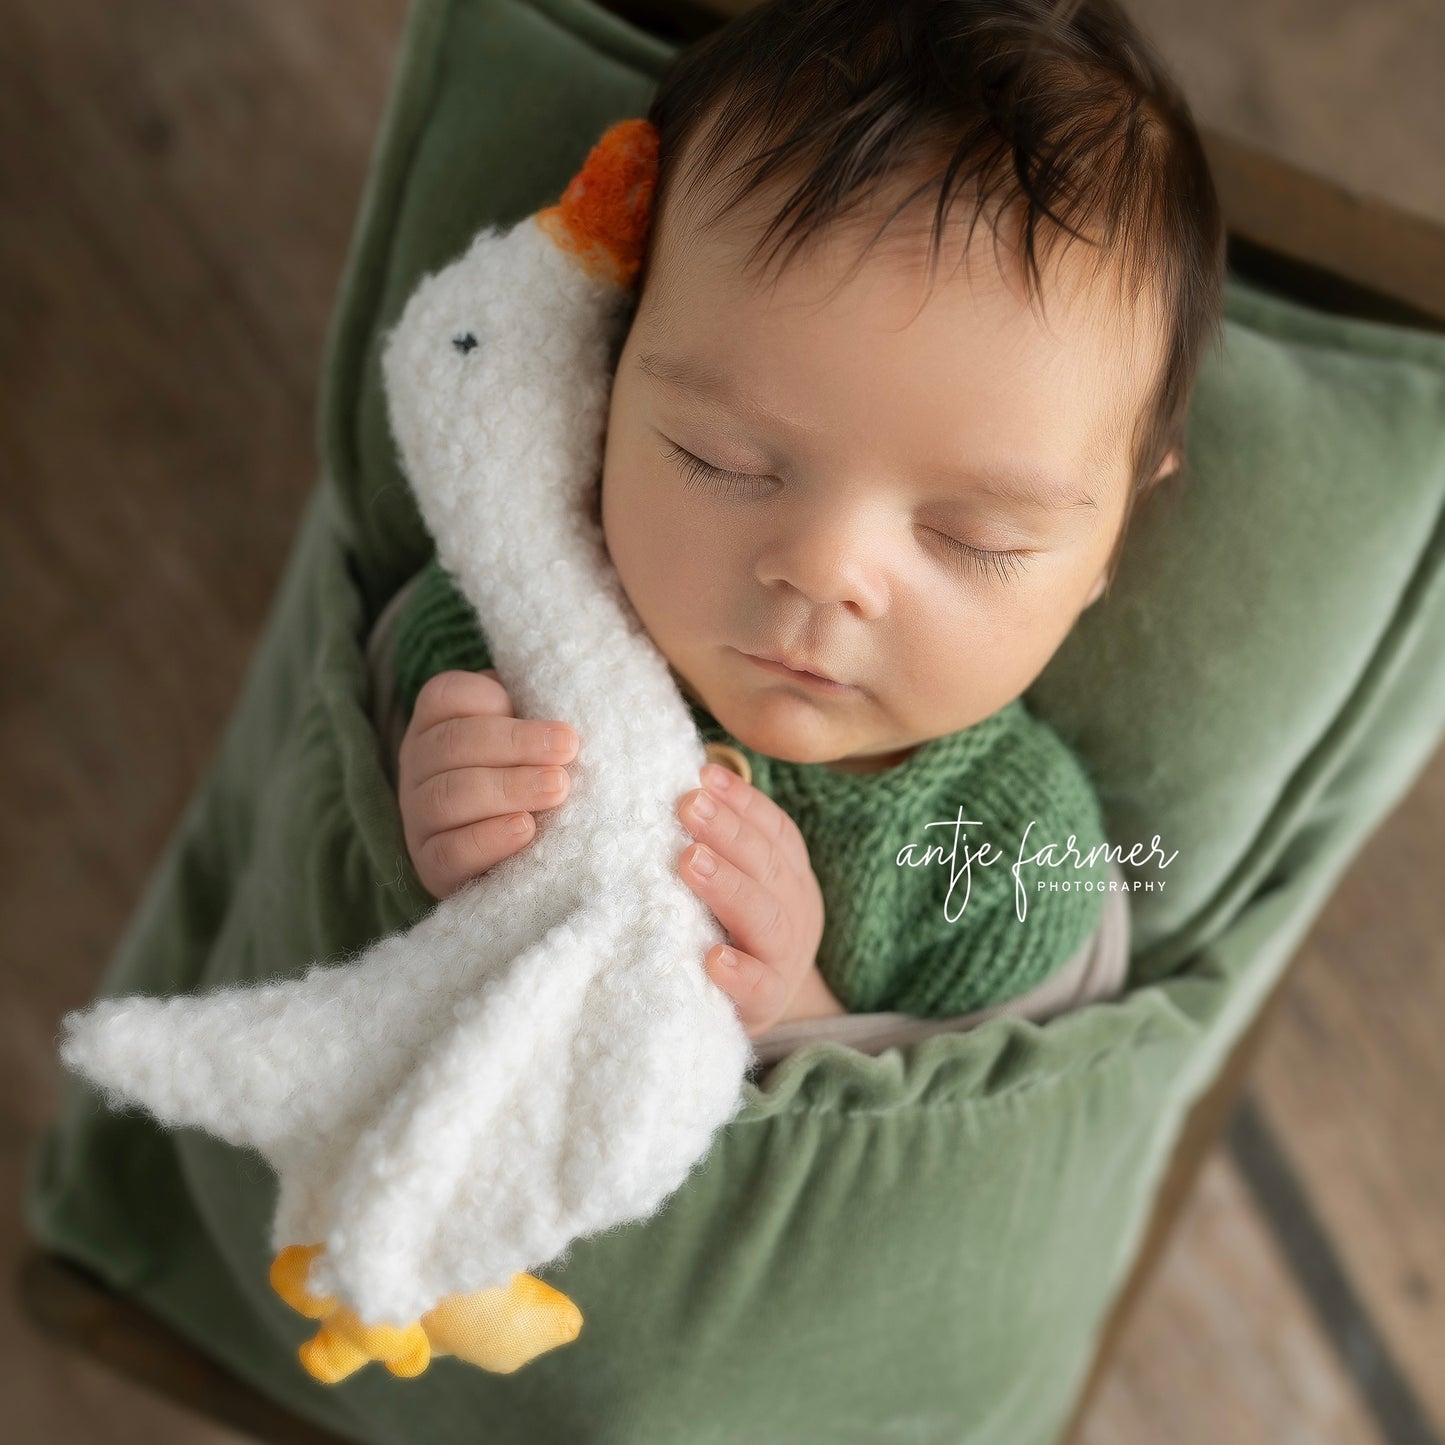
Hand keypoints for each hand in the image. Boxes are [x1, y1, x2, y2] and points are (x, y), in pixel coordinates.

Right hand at [397, 669, 577, 900]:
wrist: (521, 853)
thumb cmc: (531, 774)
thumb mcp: (530, 735)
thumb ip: (537, 709)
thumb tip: (568, 694)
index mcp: (438, 722)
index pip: (446, 696)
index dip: (490, 699)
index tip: (541, 712)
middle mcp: (419, 765)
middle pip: (453, 744)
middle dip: (515, 743)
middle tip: (567, 749)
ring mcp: (419, 817)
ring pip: (448, 797)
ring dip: (509, 789)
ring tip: (557, 788)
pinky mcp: (430, 865)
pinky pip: (448, 853)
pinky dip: (487, 840)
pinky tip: (525, 829)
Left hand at [676, 763, 842, 1038]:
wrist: (758, 1006)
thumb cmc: (735, 929)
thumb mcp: (736, 882)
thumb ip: (715, 843)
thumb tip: (677, 787)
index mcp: (788, 873)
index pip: (774, 829)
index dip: (742, 801)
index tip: (703, 775)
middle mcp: (794, 908)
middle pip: (767, 864)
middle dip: (727, 831)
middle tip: (687, 805)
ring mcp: (784, 956)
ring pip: (765, 918)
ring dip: (728, 886)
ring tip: (690, 861)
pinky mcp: (767, 1002)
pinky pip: (760, 987)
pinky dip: (739, 972)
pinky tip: (712, 958)